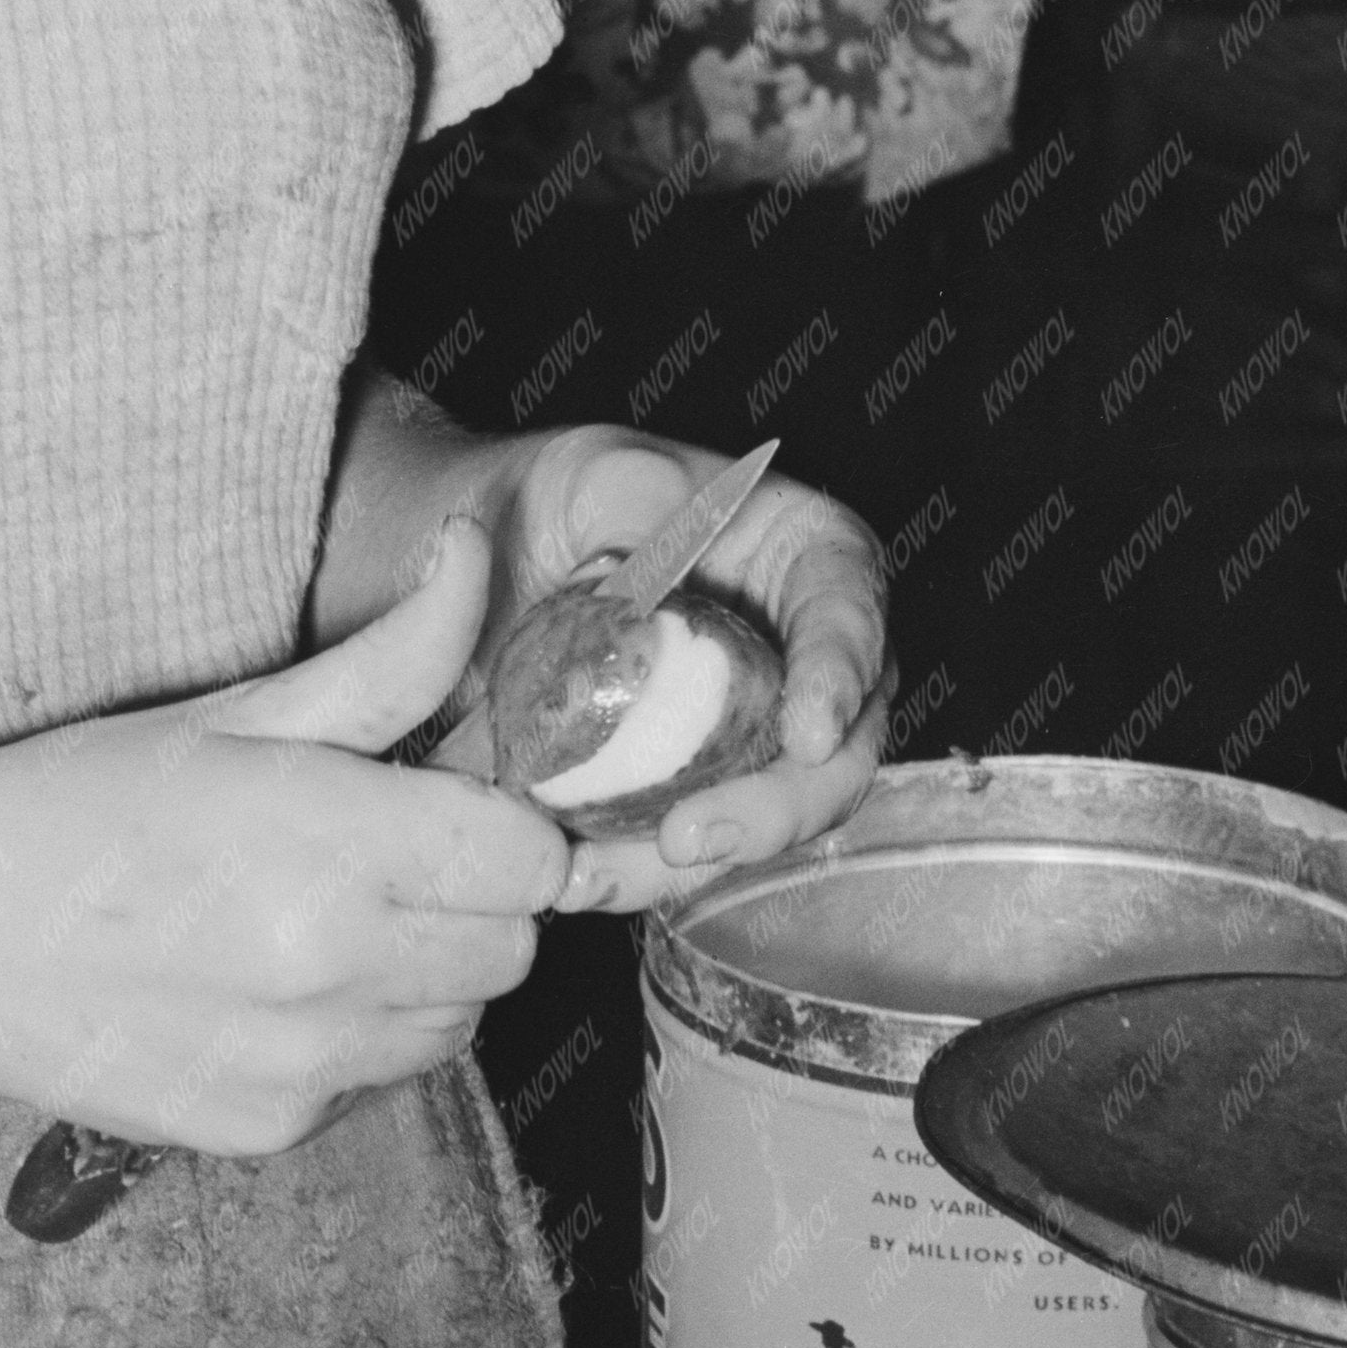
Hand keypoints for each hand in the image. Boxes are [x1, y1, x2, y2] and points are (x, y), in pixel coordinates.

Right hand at [0, 519, 571, 1152]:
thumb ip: (387, 658)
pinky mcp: (275, 1128)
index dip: (503, 823)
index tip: (449, 805)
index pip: (533, 858)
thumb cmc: (76, 803)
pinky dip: (354, 1038)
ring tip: (318, 922)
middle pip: (513, 947)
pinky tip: (266, 989)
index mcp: (338, 848)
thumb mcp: (232, 712)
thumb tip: (478, 553)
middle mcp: (336, 971)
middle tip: (380, 858)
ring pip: (457, 1023)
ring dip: (423, 974)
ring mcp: (308, 1065)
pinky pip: (380, 1080)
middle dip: (471, 899)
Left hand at [448, 424, 887, 919]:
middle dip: (774, 808)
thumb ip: (638, 490)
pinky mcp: (695, 788)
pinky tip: (578, 876)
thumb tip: (654, 545)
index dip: (840, 678)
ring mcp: (754, 734)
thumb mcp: (598, 471)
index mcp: (809, 561)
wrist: (495, 569)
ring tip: (606, 875)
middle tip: (693, 835)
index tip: (808, 734)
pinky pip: (688, 838)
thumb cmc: (567, 498)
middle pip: (835, 749)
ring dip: (694, 859)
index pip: (851, 615)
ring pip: (762, 815)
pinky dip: (637, 866)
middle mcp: (802, 659)